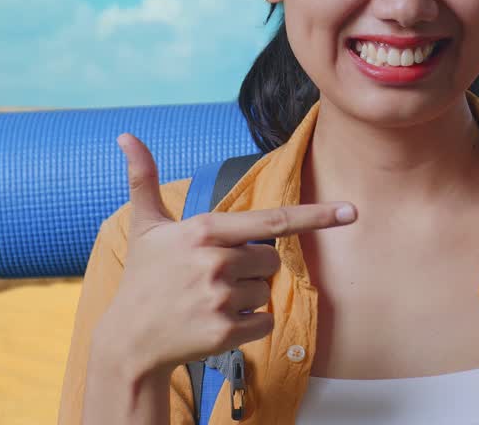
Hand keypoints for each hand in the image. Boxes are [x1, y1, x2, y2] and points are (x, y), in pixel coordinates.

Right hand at [98, 133, 358, 375]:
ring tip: (209, 302)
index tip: (351, 211)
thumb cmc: (143, 279)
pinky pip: (264, 323)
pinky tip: (216, 323)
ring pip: (267, 292)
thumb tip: (127, 136)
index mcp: (203, 231)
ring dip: (247, 298)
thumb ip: (144, 180)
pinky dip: (249, 325)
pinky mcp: (225, 332)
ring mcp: (219, 299)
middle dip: (253, 268)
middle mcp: (214, 262)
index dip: (315, 216)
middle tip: (215, 278)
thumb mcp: (145, 228)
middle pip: (272, 260)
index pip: (272, 221)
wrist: (129, 342)